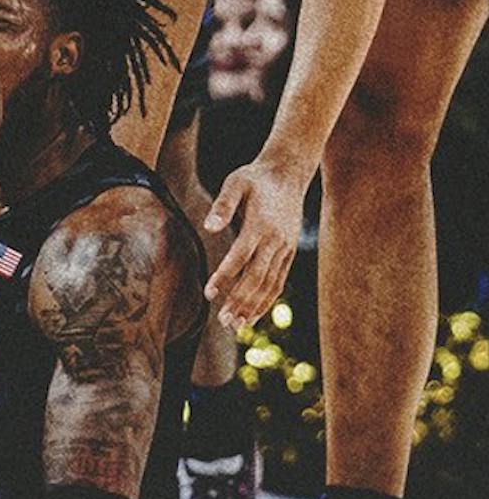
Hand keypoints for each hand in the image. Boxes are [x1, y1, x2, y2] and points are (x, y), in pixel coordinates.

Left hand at [203, 159, 307, 328]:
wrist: (289, 172)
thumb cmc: (255, 177)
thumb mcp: (235, 182)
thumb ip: (222, 205)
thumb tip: (208, 227)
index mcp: (260, 224)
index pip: (241, 256)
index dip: (225, 276)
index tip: (208, 293)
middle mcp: (275, 240)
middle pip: (257, 277)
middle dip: (239, 301)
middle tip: (222, 321)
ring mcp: (285, 248)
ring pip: (270, 284)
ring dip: (253, 307)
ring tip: (235, 326)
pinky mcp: (289, 252)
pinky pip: (279, 282)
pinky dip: (266, 301)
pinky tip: (252, 316)